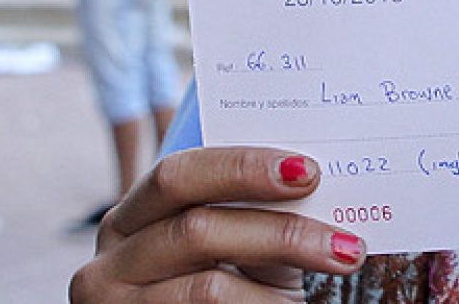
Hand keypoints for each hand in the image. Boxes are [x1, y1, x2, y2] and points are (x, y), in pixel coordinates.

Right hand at [70, 148, 364, 301]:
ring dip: (280, 290)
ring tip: (331, 283)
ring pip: (208, 289)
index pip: (178, 175)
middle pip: (196, 231)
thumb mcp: (225, 244)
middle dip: (280, 233)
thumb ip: (250, 211)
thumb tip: (324, 183)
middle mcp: (112, 263)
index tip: (309, 171)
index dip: (242, 168)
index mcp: (131, 219)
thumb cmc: (216, 285)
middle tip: (346, 245)